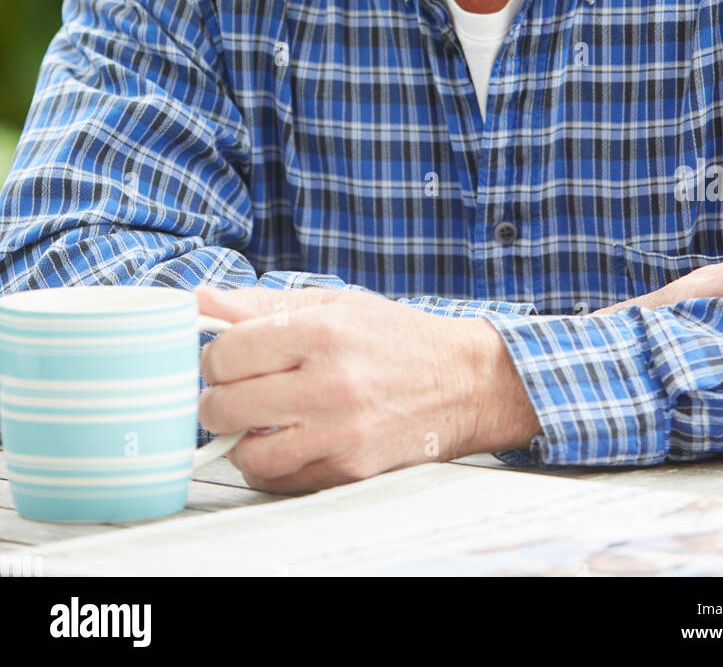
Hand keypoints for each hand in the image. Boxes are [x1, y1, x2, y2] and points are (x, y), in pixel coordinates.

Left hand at [194, 284, 539, 493]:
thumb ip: (261, 304)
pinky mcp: (350, 470)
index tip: (229, 359)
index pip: (226, 353)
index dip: (216, 357)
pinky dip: (273, 464)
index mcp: (322, 330)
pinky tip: (289, 440)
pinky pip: (281, 479)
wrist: (464, 382)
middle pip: (224, 406)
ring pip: (246, 453)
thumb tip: (199, 301)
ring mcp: (341, 432)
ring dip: (241, 439)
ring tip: (259, 421)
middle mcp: (330, 383)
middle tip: (236, 392)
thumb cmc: (394, 338)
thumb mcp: (333, 303)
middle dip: (218, 399)